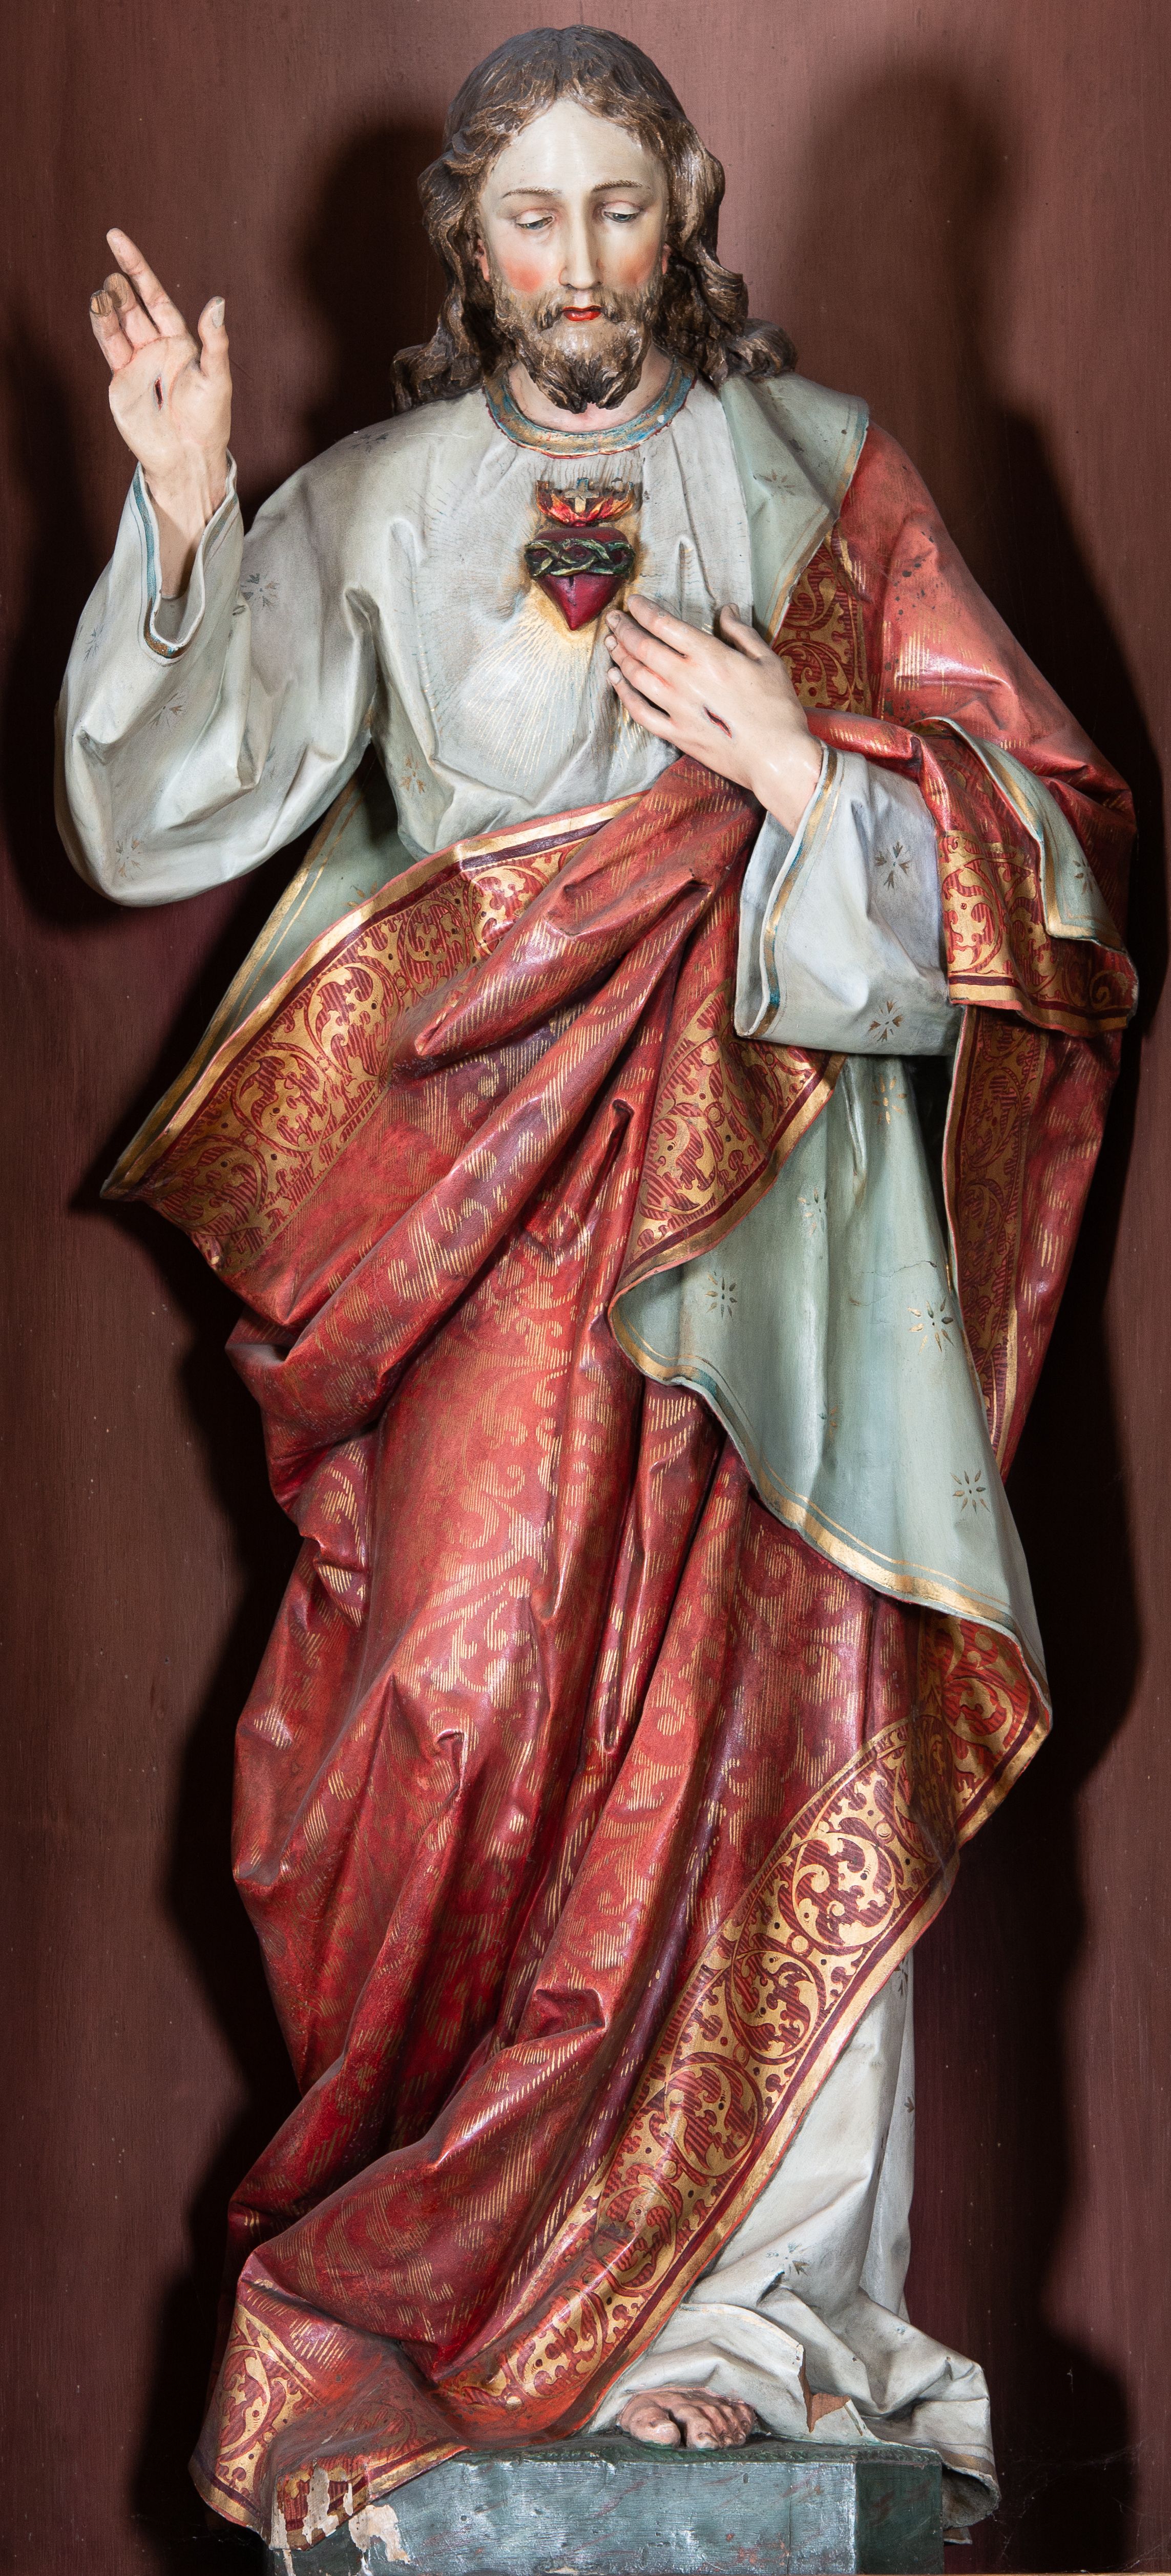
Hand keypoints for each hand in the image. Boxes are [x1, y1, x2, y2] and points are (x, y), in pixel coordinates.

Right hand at [89, 228, 230, 593]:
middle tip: (113, 279)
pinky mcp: (121, 382)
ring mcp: (135, 363)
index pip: (154, 294)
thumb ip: (216, 341)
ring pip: (116, 325)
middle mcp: (154, 347)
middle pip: (131, 306)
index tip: (116, 239)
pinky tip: (99, 313)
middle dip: (121, 289)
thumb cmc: (209, 421)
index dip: (137, 267)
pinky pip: (110, 349)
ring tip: (102, 294)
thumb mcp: (218, 378)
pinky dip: (103, 330)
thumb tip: (218, 302)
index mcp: (178, 340)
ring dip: (108, 308)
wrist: (190, 457)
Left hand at [605, 595, 820, 831]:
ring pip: (637, 677)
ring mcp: (678, 709)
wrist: (777, 758)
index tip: (634, 602)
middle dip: (625, 629)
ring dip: (620, 657)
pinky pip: (641, 712)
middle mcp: (687, 679)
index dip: (644, 610)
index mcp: (710, 656)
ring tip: (612, 644)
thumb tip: (727, 610)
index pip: (665, 625)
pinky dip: (624, 694)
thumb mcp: (768, 661)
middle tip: (613, 619)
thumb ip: (742, 633)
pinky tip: (616, 681)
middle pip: (644, 648)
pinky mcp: (677, 734)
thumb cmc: (778, 709)